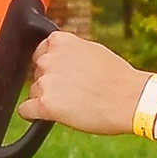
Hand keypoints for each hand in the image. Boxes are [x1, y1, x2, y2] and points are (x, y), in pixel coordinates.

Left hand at [21, 32, 142, 133]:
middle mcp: (49, 59)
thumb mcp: (93, 51)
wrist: (130, 99)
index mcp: (60, 41)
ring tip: (73, 104)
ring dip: (47, 98)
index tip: (61, 73)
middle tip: (72, 90)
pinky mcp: (45, 105)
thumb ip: (71, 52)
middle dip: (50, 81)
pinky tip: (48, 116)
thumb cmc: (118, 78)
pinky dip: (33, 114)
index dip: (52, 65)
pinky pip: (25, 110)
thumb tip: (61, 58)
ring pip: (34, 91)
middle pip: (37, 72)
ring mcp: (46, 82)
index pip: (41, 51)